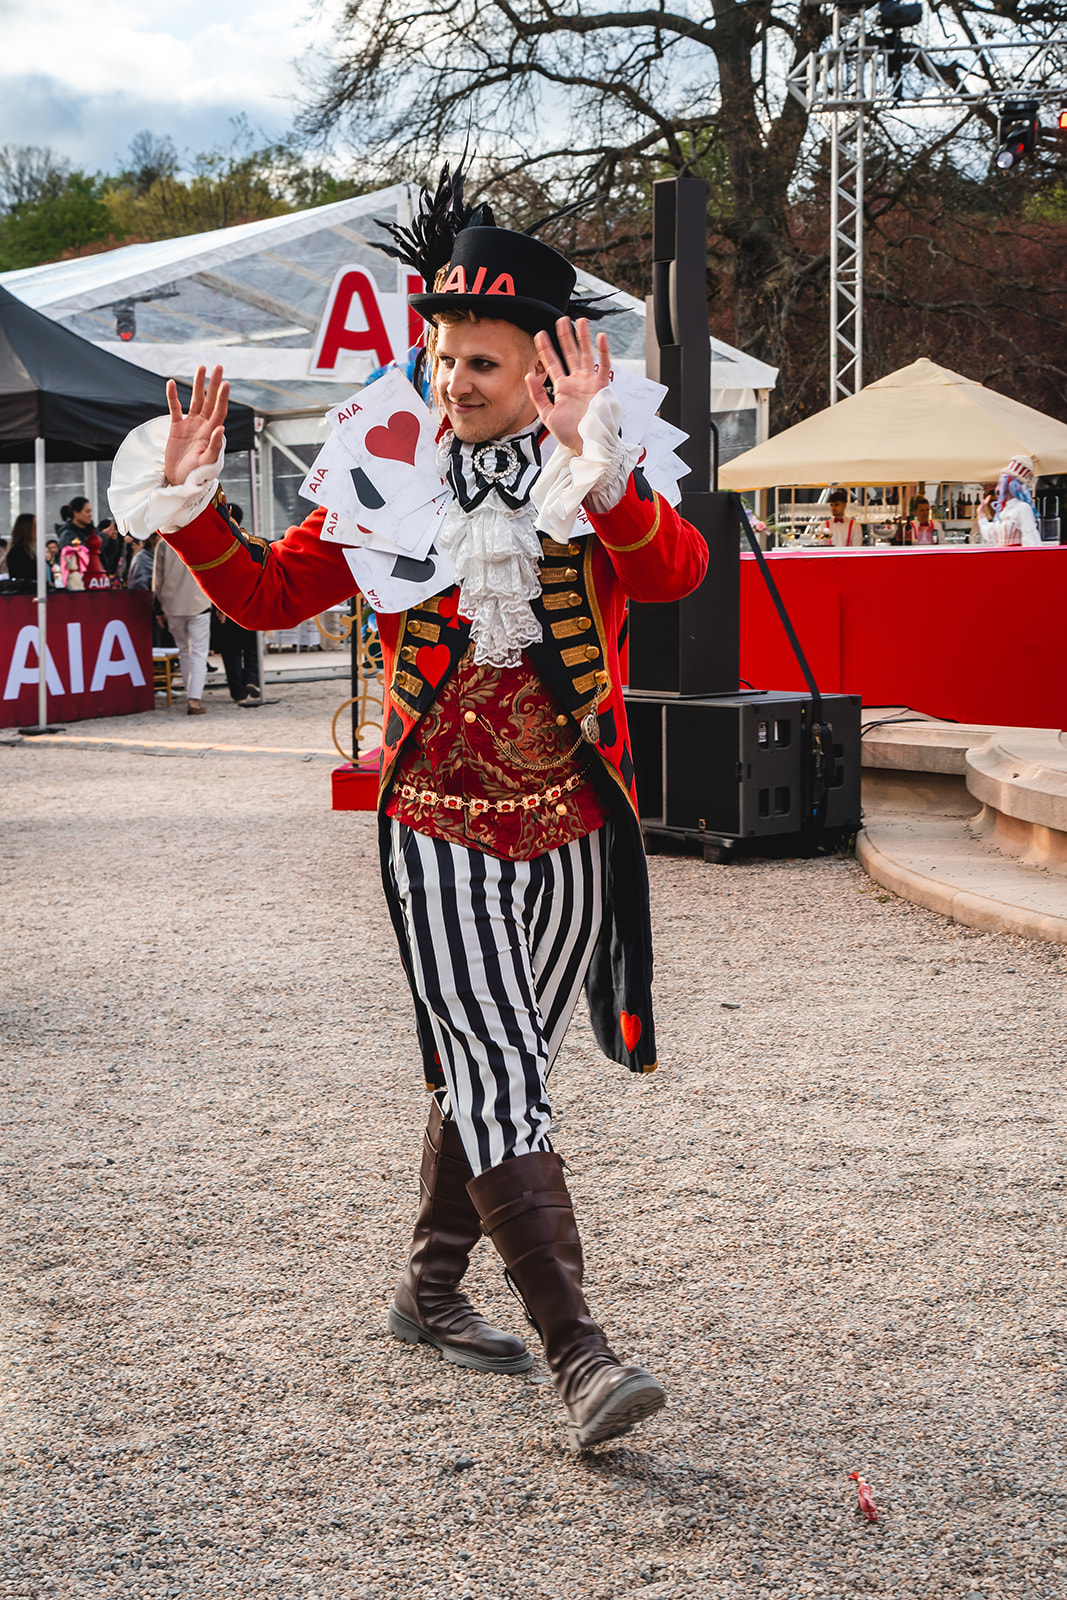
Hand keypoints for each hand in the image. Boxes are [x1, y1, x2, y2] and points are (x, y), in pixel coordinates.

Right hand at [164, 365, 228, 485]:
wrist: (180, 481)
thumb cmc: (197, 475)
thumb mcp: (208, 462)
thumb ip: (215, 446)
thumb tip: (221, 428)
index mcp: (213, 432)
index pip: (220, 410)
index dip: (223, 397)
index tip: (226, 383)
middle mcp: (203, 425)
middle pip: (210, 400)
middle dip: (214, 383)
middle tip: (218, 366)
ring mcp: (190, 425)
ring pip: (195, 399)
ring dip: (198, 384)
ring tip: (201, 367)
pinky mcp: (177, 427)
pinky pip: (174, 408)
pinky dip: (172, 396)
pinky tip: (170, 383)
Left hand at [526, 318, 610, 453]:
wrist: (586, 444)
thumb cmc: (569, 433)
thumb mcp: (547, 415)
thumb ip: (538, 395)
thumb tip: (529, 375)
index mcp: (563, 388)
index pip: (552, 363)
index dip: (546, 349)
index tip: (540, 334)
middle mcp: (576, 382)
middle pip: (570, 354)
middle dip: (565, 337)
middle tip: (561, 320)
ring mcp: (589, 383)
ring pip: (586, 355)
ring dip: (583, 338)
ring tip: (579, 321)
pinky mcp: (601, 387)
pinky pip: (603, 366)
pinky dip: (603, 352)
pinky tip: (600, 337)